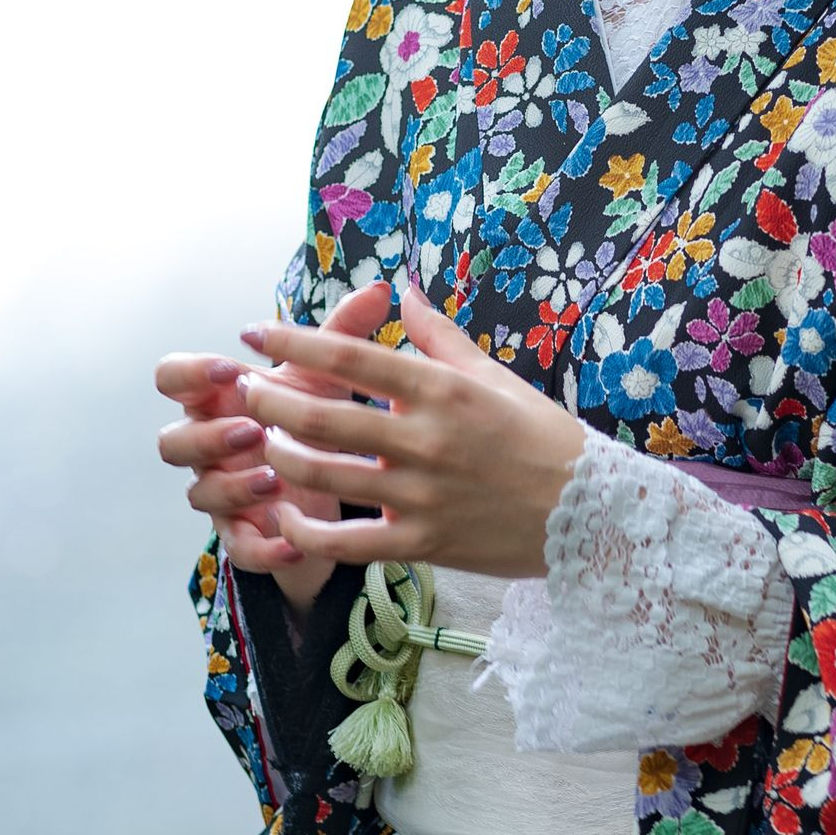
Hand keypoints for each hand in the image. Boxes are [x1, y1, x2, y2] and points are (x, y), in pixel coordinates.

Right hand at [154, 279, 389, 599]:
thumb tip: (381, 289)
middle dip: (208, 436)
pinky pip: (238, 549)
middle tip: (255, 428)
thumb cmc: (318, 422)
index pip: (171, 377)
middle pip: (171, 442)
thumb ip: (343, 336)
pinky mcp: (246, 537)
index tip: (230, 369)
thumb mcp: (330, 377)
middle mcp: (211, 447)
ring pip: (199, 494)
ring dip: (233, 486)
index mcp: (220, 400)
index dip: (189, 373)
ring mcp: (223, 494)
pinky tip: (294, 540)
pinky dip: (263, 548)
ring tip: (277, 477)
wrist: (337, 490)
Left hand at [243, 285, 592, 580]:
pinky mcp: (421, 543)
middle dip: (268, 399)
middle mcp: (425, 440)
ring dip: (277, 455)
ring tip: (262, 441)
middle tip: (245, 389)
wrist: (590, 513)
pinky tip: (285, 515)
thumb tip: (402, 291)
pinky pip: (345, 542)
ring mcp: (420, 496)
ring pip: (322, 475)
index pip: (351, 359)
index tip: (255, 332)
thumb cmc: (541, 437)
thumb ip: (439, 336)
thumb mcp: (493, 376)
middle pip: (320, 416)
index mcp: (442, 391)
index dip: (294, 341)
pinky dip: (306, 532)